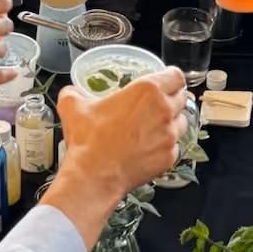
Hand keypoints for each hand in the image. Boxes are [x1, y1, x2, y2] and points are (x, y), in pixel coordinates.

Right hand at [45, 69, 190, 244]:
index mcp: (148, 91)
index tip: (166, 81)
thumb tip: (70, 92)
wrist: (94, 175)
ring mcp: (170, 135)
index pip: (176, 76)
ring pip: (182, 122)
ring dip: (172, 122)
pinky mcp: (170, 156)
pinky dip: (165, 146)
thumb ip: (73, 94)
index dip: (171, 78)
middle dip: (172, 99)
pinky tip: (149, 148)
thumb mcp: (73, 108)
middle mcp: (164, 110)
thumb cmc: (88, 140)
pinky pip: (174, 146)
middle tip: (156, 106)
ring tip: (154, 128)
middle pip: (182, 98)